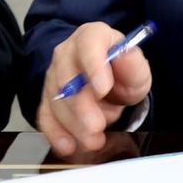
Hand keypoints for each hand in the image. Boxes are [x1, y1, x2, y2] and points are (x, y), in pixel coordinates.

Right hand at [36, 22, 152, 157]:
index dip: (94, 66)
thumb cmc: (121, 74)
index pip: (89, 44)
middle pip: (67, 77)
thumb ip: (133, 65)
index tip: (103, 89)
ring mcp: (53, 75)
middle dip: (81, 105)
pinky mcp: (47, 99)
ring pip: (55, 100)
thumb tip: (125, 55)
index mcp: (92, 36)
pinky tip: (67, 146)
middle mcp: (67, 53)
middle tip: (97, 126)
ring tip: (94, 141)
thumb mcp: (136, 70)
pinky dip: (55, 133)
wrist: (107, 84)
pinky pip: (45, 115)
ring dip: (73, 124)